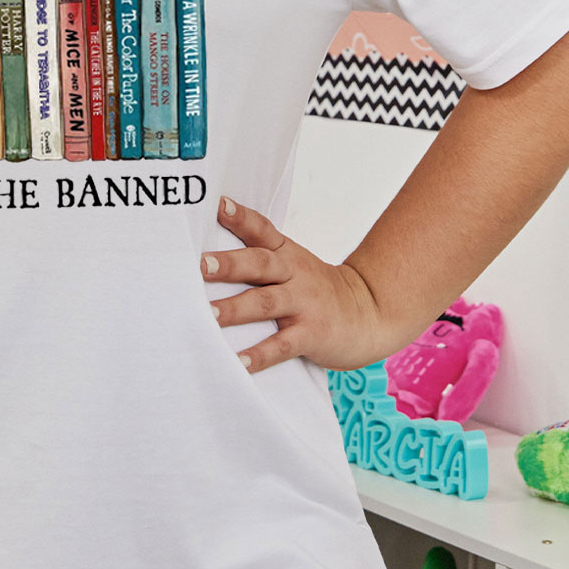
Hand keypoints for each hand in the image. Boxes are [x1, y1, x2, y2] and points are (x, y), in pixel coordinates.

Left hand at [204, 195, 410, 374]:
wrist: (369, 313)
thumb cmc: (317, 289)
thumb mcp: (294, 263)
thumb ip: (259, 255)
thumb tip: (208, 254)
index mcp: (286, 254)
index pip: (261, 230)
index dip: (240, 217)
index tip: (217, 205)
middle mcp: (294, 274)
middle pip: (260, 264)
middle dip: (229, 264)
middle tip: (200, 265)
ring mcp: (304, 304)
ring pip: (266, 303)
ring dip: (235, 309)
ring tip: (208, 314)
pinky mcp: (311, 334)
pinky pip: (282, 345)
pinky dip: (259, 355)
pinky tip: (238, 363)